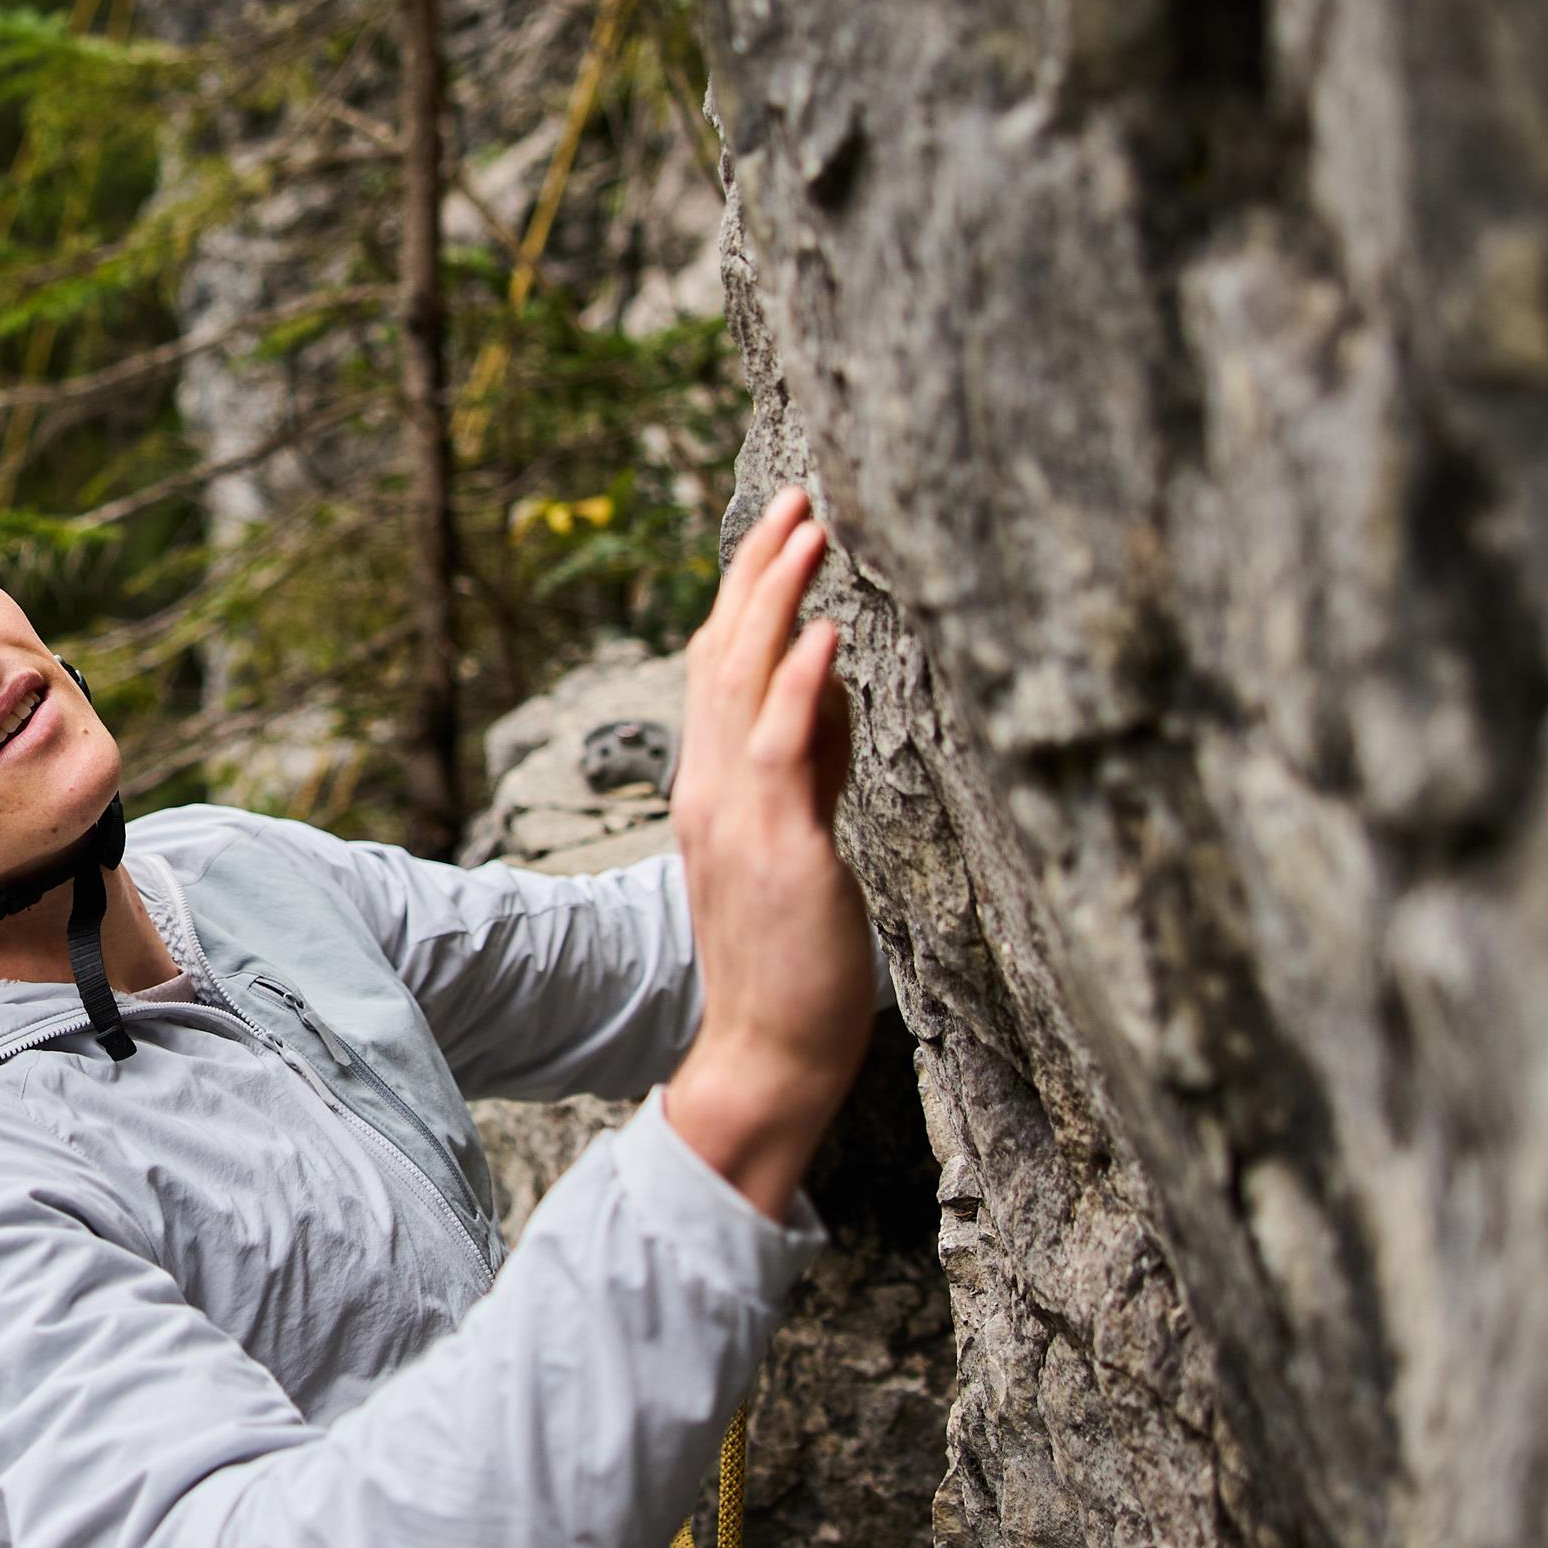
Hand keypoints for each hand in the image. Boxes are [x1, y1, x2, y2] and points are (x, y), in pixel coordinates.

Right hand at [660, 488, 876, 1221]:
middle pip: (724, 654)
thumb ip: (812, 765)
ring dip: (777, 600)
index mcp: (711, 786)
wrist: (766, 1052)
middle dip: (759, 569)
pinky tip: (824, 635)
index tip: (779, 525)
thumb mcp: (801, 842)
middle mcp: (711, 788)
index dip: (744, 591)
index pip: (719, 667)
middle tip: (798, 495)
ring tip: (811, 528)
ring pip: (746, 684)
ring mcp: (738, 816)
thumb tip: (836, 689)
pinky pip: (783, 752)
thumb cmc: (792, 960)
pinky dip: (802, 688)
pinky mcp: (777, 848)